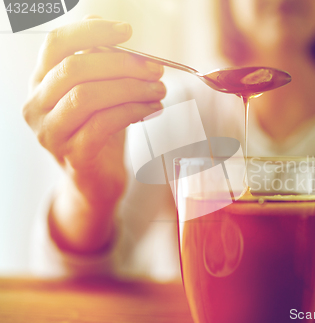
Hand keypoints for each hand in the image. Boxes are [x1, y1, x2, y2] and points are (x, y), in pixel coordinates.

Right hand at [22, 17, 165, 251]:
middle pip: (75, 68)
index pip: (57, 44)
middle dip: (122, 63)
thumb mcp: (100, 93)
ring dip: (131, 88)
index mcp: (41, 82)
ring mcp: (51, 132)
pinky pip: (103, 124)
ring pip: (87, 96)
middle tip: (157, 68)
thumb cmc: (100, 131)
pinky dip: (134, 111)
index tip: (127, 31)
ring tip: (160, 89)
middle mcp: (36, 105)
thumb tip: (120, 38)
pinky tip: (154, 108)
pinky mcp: (72, 155)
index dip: (91, 32)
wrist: (97, 180)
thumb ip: (102, 66)